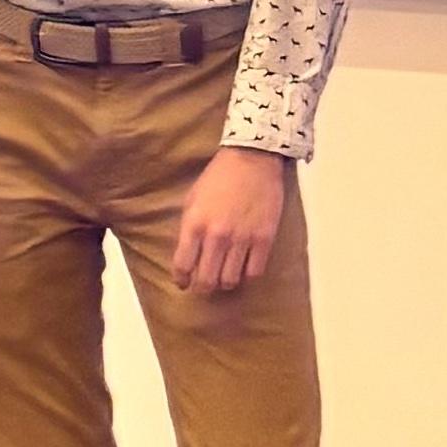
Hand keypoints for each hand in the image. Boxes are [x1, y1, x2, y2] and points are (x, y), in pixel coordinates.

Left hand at [167, 144, 288, 297]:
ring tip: (224, 276)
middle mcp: (217, 236)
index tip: (183, 282)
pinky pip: (254, 273)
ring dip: (224, 283)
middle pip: (206, 281)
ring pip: (230, 281)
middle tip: (204, 285)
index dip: (181, 279)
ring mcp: (242, 239)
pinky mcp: (264, 239)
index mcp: (195, 224)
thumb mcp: (193, 199)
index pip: (183, 266)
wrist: (252, 159)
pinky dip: (247, 275)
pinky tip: (244, 267)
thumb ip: (188, 228)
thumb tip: (186, 255)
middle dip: (202, 288)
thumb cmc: (219, 177)